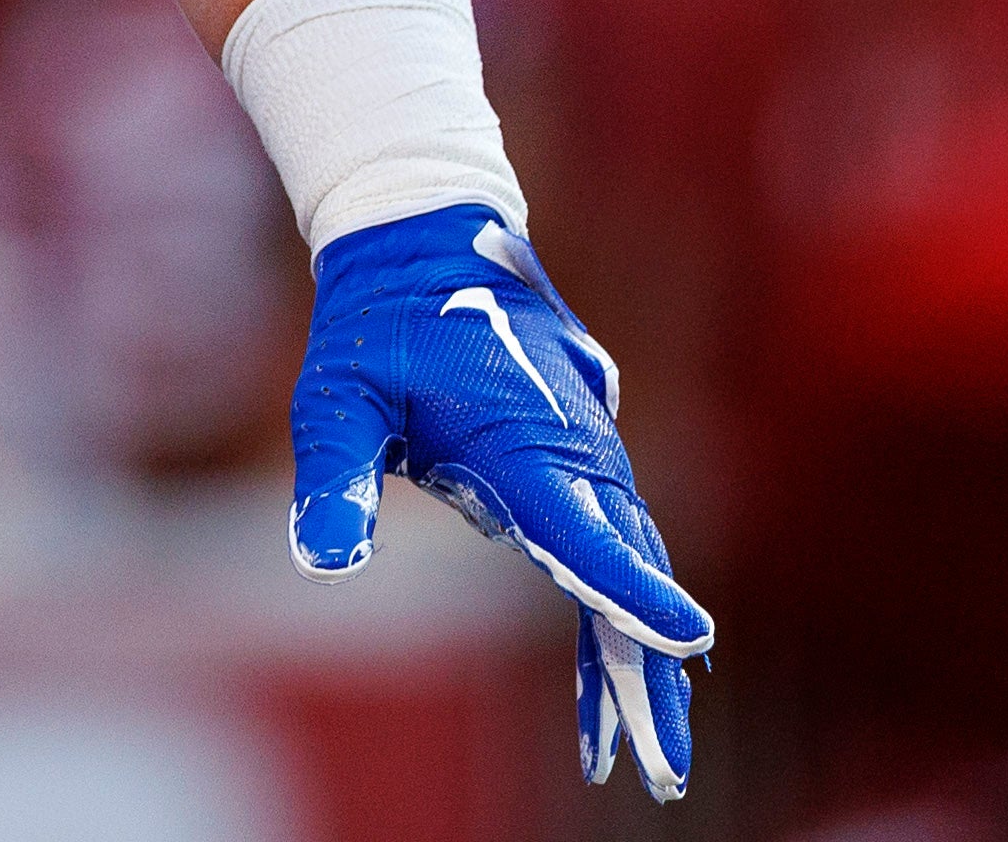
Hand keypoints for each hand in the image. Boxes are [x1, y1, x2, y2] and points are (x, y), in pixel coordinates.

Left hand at [289, 206, 714, 803]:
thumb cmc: (375, 325)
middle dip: (644, 671)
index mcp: (519, 438)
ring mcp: (587, 458)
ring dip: (641, 659)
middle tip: (656, 765)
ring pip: (632, 566)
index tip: (685, 638)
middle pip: (624, 570)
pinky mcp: (582, 464)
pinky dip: (619, 617)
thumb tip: (322, 560)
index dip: (626, 587)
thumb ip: (333, 474)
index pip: (578, 526)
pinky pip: (613, 550)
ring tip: (646, 758)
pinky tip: (613, 691)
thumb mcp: (334, 395)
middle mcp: (571, 452)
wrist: (428, 243)